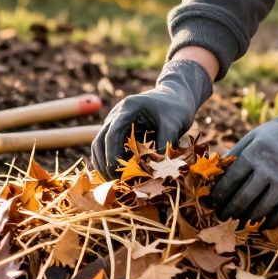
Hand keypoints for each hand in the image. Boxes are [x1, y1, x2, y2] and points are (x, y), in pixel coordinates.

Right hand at [91, 59, 212, 175]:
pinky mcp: (121, 131)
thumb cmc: (176, 107)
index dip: (112, 153)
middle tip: (114, 182)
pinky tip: (121, 175)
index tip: (116, 171)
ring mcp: (117, 122)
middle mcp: (117, 114)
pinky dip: (114, 161)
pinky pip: (111, 148)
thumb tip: (155, 167)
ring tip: (116, 182)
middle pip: (100, 140)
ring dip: (105, 163)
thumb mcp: (174, 123)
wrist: (177, 95)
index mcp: (128, 108)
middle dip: (104, 162)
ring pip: (101, 145)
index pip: (112, 132)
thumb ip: (165, 142)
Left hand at [208, 89, 277, 225]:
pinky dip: (270, 221)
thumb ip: (236, 154)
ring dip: (247, 219)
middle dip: (230, 210)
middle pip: (244, 197)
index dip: (220, 193)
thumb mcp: (254, 137)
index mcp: (255, 153)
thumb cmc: (276, 136)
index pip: (232, 179)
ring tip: (238, 223)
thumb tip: (216, 174)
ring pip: (262, 208)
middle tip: (222, 217)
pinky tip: (261, 223)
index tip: (213, 202)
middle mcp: (270, 168)